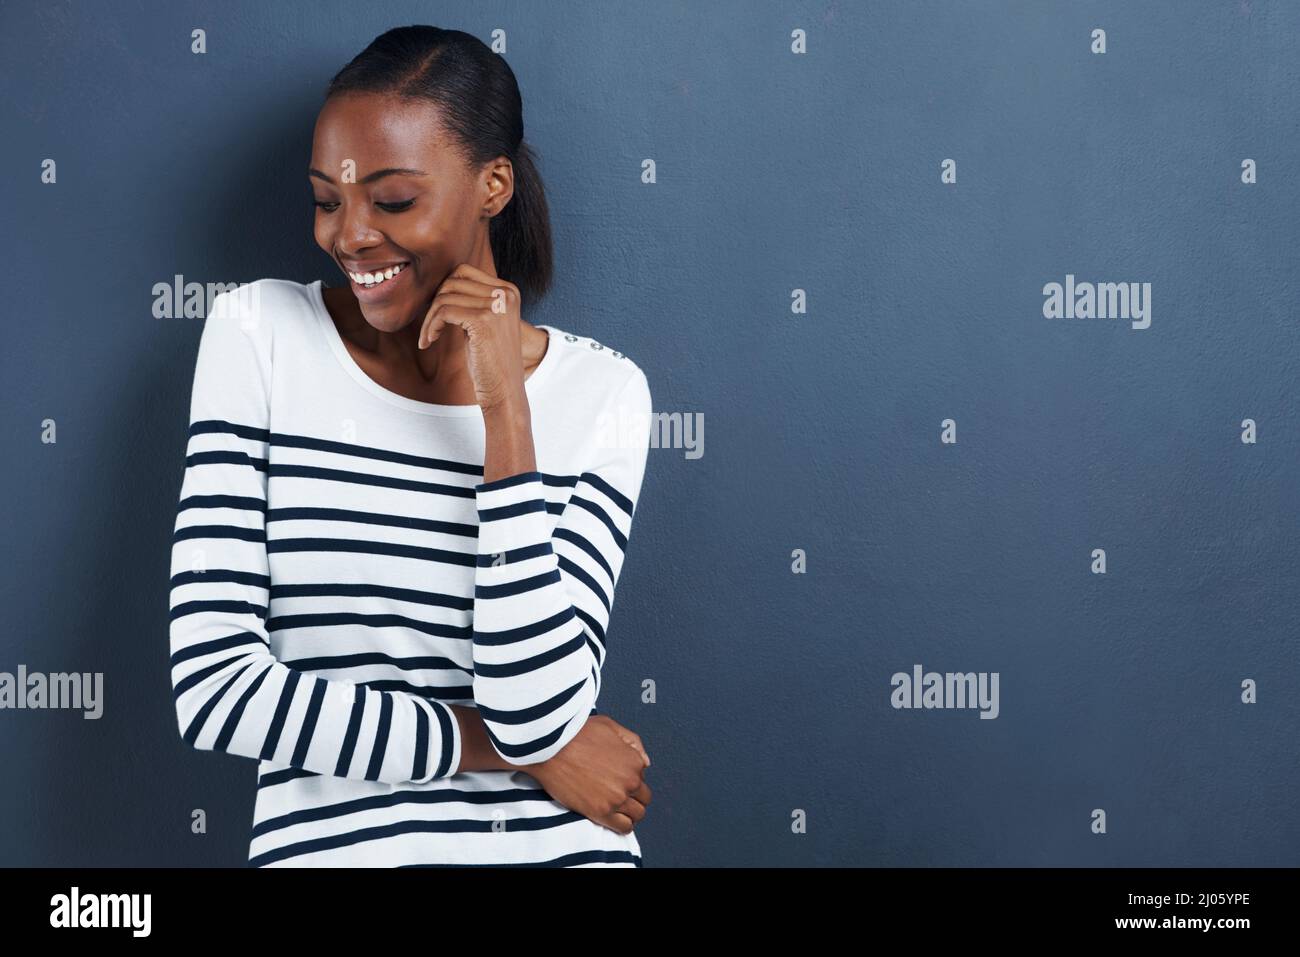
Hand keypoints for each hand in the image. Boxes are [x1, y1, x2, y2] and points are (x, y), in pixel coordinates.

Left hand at [417, 262, 525, 412]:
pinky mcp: (484, 321)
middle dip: (434, 303)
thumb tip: (439, 284)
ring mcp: (497, 306)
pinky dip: (430, 325)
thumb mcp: (483, 323)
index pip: (463, 272)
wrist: (505, 392)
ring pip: (445, 296)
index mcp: (509, 290)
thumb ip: (470, 301)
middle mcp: (506, 293)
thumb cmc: (490, 362)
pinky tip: (429, 341)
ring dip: (429, 318)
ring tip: (428, 337)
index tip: (437, 316)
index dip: (443, 292)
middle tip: (430, 328)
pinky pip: (443, 311)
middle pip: (452, 281)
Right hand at [525, 715, 651, 835]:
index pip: (643, 776)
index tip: (617, 777)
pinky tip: (613, 818)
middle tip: (618, 794)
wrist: (549, 748)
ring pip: (637, 814)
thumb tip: (646, 763)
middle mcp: (630, 781)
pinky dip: (623, 825)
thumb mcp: (609, 725)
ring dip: (630, 812)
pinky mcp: (600, 812)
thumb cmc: (576, 733)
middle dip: (634, 796)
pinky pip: (624, 827)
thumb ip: (632, 741)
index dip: (630, 777)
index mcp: (634, 760)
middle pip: (644, 798)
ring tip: (616, 807)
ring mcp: (616, 798)